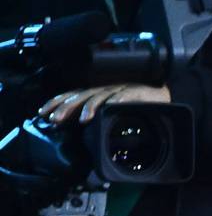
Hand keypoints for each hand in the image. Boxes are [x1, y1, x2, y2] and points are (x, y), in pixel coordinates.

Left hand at [38, 83, 170, 125]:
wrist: (165, 96)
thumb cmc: (137, 105)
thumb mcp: (112, 110)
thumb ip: (97, 115)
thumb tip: (79, 126)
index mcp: (97, 92)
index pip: (72, 95)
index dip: (57, 102)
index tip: (43, 113)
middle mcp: (105, 89)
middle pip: (81, 96)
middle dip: (66, 107)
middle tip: (55, 119)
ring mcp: (120, 91)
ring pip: (99, 97)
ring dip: (89, 107)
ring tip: (83, 119)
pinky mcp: (136, 93)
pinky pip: (124, 97)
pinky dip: (116, 102)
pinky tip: (110, 108)